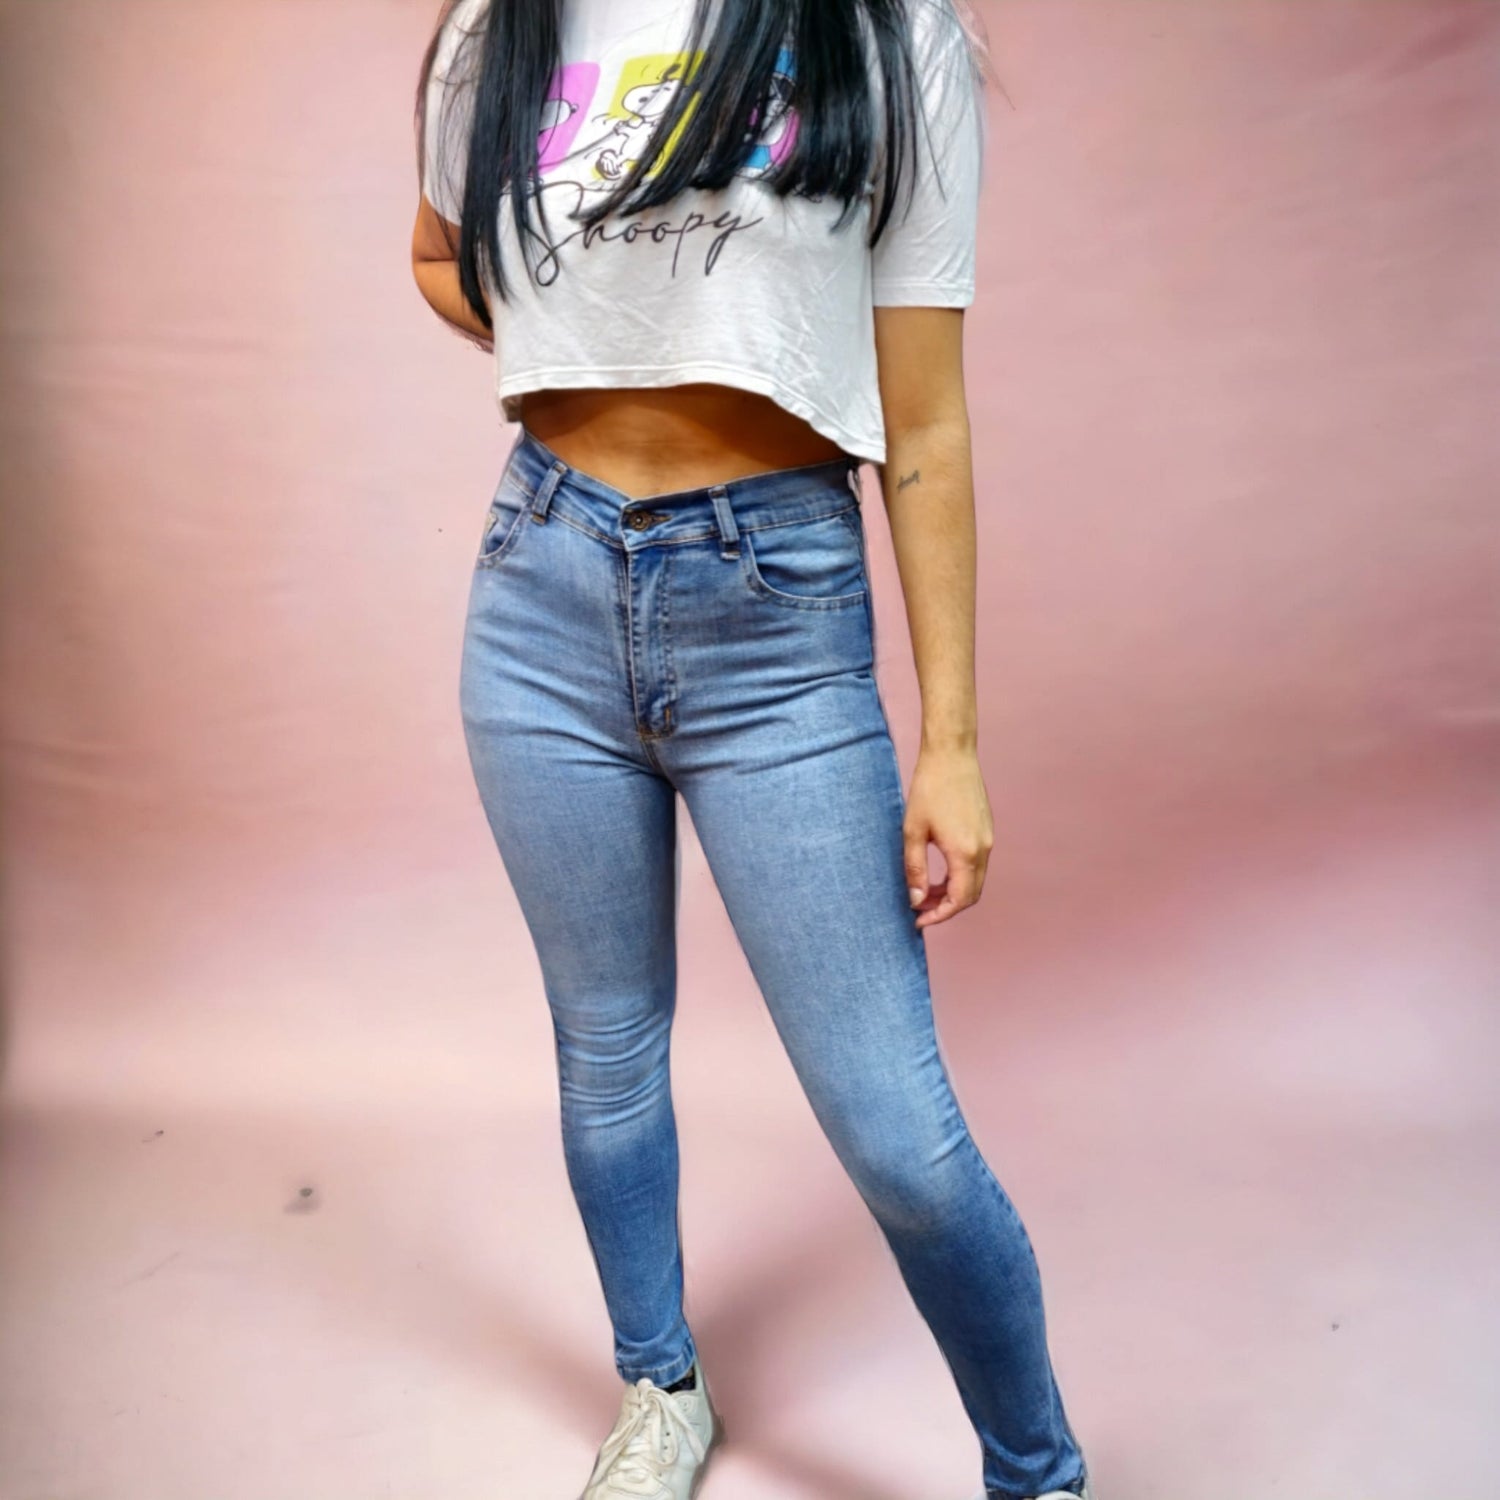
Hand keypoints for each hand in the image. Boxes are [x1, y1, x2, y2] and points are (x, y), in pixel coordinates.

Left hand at [903, 744, 993, 928]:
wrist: (952, 755)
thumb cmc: (929, 789)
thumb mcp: (913, 831)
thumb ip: (915, 869)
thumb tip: (916, 899)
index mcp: (965, 853)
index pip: (959, 900)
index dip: (939, 915)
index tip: (919, 919)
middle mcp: (983, 849)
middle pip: (971, 895)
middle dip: (946, 907)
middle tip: (921, 907)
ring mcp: (988, 839)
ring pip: (975, 880)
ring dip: (954, 892)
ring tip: (927, 890)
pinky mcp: (987, 830)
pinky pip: (978, 865)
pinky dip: (961, 876)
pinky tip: (940, 871)